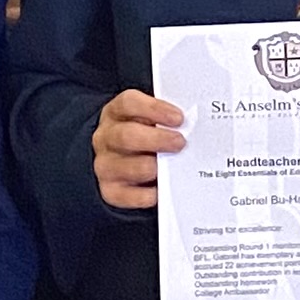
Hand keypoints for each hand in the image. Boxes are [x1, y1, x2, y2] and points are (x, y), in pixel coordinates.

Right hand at [93, 89, 185, 208]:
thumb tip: (193, 125)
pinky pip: (128, 195)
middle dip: (157, 140)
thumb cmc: (144, 136)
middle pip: (126, 135)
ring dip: (153, 167)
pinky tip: (162, 189)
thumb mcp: (150, 120)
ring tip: (173, 168)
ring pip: (128, 167)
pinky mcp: (110, 190)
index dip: (154, 109)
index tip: (178, 118)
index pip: (128, 103)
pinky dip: (148, 195)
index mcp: (116, 113)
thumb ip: (166, 119)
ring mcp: (105, 165)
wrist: (123, 164)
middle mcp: (106, 138)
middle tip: (180, 143)